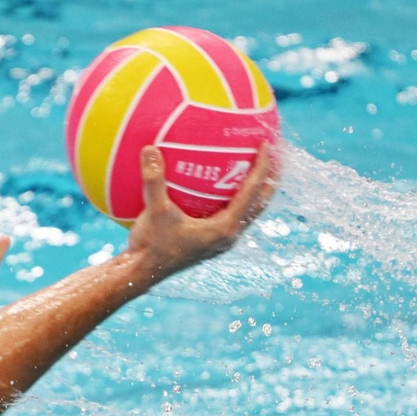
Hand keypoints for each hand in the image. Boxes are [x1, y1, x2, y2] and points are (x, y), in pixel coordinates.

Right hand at [124, 143, 277, 280]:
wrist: (142, 272)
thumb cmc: (151, 245)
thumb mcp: (154, 211)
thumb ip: (154, 180)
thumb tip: (150, 149)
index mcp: (224, 228)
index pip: (252, 192)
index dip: (262, 166)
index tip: (267, 143)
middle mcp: (229, 236)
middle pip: (260, 202)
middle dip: (270, 178)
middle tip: (275, 153)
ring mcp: (222, 241)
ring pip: (250, 211)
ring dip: (257, 189)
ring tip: (259, 167)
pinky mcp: (212, 242)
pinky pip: (234, 215)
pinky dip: (238, 198)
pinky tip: (226, 185)